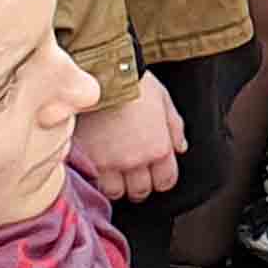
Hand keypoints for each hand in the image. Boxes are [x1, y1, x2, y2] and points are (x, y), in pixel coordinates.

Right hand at [70, 71, 185, 199]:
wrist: (103, 76)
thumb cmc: (135, 84)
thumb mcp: (164, 101)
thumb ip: (175, 128)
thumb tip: (180, 148)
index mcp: (158, 148)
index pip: (166, 181)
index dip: (162, 179)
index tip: (157, 174)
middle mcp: (136, 161)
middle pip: (140, 191)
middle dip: (140, 185)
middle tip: (134, 174)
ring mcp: (110, 163)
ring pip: (116, 192)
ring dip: (117, 185)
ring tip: (114, 172)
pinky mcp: (87, 160)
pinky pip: (93, 182)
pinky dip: (97, 179)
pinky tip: (97, 167)